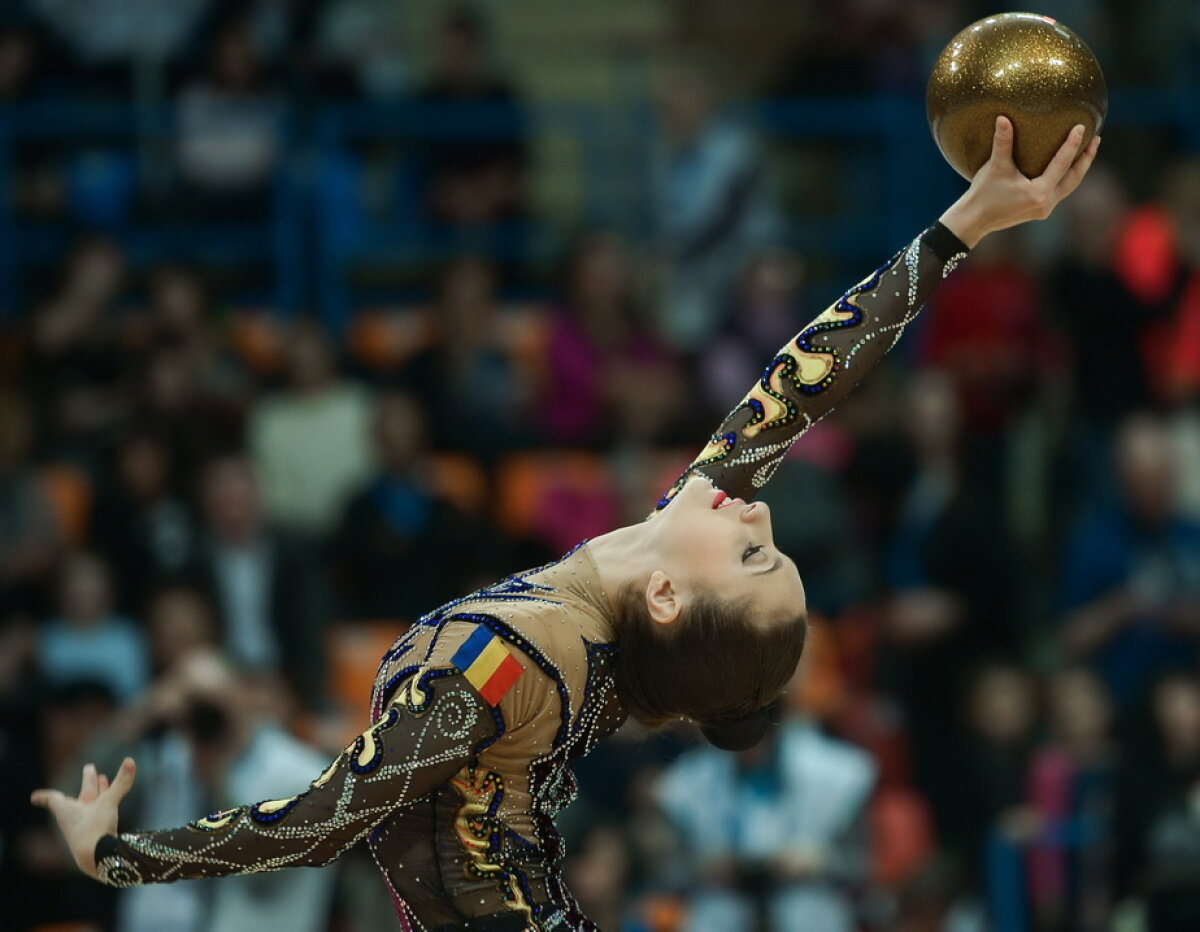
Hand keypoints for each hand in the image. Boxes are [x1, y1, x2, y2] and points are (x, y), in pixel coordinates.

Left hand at [30, 758, 136, 878]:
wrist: (97, 859)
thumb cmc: (94, 829)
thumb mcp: (108, 802)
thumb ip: (120, 783)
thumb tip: (130, 760)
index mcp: (66, 810)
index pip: (53, 800)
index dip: (45, 797)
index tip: (33, 798)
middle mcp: (72, 820)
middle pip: (78, 797)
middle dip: (87, 783)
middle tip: (90, 768)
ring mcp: (83, 830)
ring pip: (89, 807)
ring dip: (97, 792)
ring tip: (105, 779)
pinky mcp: (95, 838)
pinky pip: (97, 817)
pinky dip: (103, 807)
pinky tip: (110, 807)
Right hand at [939, 116, 1100, 247]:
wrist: (973, 221)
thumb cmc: (983, 194)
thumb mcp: (994, 167)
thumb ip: (1002, 142)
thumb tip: (1003, 118)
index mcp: (1039, 193)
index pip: (1062, 164)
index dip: (1072, 144)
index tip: (1082, 127)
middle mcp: (1046, 203)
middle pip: (1074, 178)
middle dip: (1086, 158)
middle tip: (1096, 139)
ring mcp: (1044, 209)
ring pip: (1069, 186)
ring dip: (1079, 169)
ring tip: (1086, 152)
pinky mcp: (1038, 211)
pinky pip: (1059, 191)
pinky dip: (1065, 177)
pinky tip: (1065, 168)